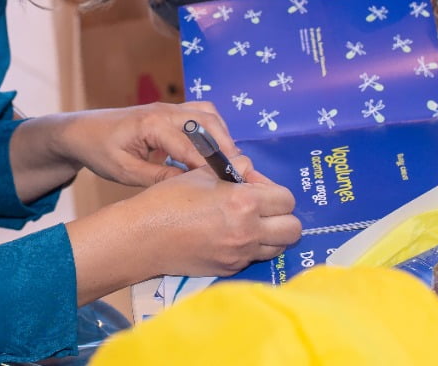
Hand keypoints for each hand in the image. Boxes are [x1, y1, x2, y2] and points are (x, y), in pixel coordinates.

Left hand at [60, 101, 239, 187]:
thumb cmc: (100, 150)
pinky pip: (201, 115)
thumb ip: (158, 177)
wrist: (83, 131)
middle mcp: (164, 110)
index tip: (230, 184)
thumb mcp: (125, 171)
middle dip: (226, 147)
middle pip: (208, 122)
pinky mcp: (171, 111)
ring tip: (231, 165)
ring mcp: (169, 108)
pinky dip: (214, 131)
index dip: (211, 165)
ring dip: (223, 136)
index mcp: (152, 124)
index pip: (191, 145)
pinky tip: (216, 154)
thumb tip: (190, 187)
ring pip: (208, 115)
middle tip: (239, 175)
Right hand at [124, 158, 299, 277]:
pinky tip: (227, 236)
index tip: (253, 186)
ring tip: (246, 223)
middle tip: (260, 207)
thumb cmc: (169, 199)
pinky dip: (249, 247)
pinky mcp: (230, 269)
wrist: (144, 236)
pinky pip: (254, 257)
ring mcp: (240, 254)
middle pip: (293, 229)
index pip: (286, 199)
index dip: (272, 190)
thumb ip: (234, 169)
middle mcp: (249, 231)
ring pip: (278, 247)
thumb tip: (250, 170)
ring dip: (269, 234)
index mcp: (244, 202)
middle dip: (282, 215)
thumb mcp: (202, 173)